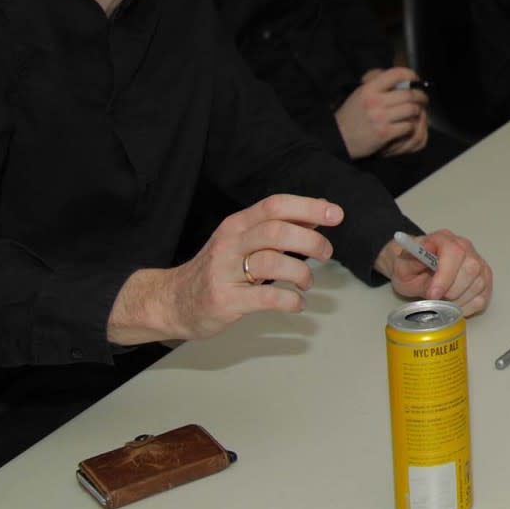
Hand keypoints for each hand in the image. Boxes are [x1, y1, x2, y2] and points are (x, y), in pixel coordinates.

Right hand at [109, 195, 342, 343]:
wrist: (173, 302)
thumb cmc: (217, 269)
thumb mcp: (244, 240)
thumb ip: (279, 225)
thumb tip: (322, 209)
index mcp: (237, 225)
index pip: (274, 205)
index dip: (308, 207)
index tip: (336, 215)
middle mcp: (230, 243)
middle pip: (277, 231)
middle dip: (311, 242)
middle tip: (326, 254)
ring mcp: (225, 272)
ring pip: (273, 262)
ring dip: (302, 273)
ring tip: (307, 283)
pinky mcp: (226, 301)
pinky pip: (266, 297)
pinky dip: (290, 300)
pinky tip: (297, 303)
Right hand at [336, 67, 428, 158]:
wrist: (338, 138)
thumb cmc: (350, 116)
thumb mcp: (359, 93)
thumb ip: (376, 82)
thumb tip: (398, 76)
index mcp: (368, 88)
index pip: (396, 74)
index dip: (411, 75)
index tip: (416, 80)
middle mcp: (375, 101)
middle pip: (409, 94)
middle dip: (421, 96)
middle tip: (423, 99)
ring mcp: (380, 117)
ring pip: (412, 110)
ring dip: (418, 111)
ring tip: (417, 112)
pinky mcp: (385, 133)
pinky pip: (408, 126)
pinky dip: (411, 126)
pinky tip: (407, 126)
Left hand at [378, 228, 492, 314]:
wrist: (415, 270)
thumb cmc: (410, 267)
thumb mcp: (402, 266)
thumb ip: (410, 262)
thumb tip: (422, 255)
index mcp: (443, 239)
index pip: (454, 252)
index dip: (445, 276)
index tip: (433, 294)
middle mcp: (465, 246)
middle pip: (472, 268)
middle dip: (452, 290)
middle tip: (436, 298)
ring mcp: (478, 262)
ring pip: (479, 284)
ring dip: (459, 300)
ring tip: (443, 301)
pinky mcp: (484, 278)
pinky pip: (483, 296)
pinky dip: (468, 306)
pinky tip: (454, 304)